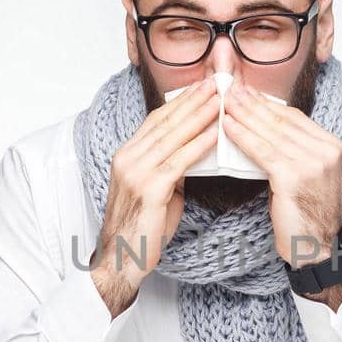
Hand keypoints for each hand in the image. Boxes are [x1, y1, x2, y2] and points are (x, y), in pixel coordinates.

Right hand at [89, 76, 219, 316]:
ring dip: (199, 115)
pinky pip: (178, 161)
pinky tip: (215, 134)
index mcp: (127, 154)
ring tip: (221, 99)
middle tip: (216, 82)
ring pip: (172, 136)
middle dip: (193, 100)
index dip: (181, 101)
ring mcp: (135, 172)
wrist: (120, 260)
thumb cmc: (142, 229)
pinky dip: (198, 145)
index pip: (157, 119)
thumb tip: (194, 152)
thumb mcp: (157, 190)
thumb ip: (170, 168)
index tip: (203, 86)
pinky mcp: (148, 189)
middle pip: (165, 121)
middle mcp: (128, 157)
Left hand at [222, 77, 341, 269]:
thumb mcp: (307, 175)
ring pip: (270, 133)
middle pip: (281, 121)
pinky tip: (227, 126)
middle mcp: (326, 151)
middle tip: (230, 88)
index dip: (267, 104)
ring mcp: (312, 163)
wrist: (316, 248)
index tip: (247, 92)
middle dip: (253, 103)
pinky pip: (263, 151)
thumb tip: (263, 126)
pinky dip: (243, 137)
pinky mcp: (294, 176)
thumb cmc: (306, 215)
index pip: (294, 118)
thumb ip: (293, 150)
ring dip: (244, 115)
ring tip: (224, 102)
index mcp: (331, 146)